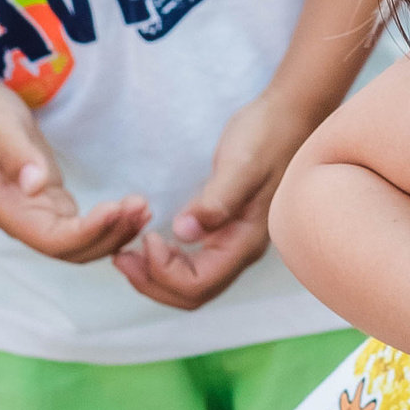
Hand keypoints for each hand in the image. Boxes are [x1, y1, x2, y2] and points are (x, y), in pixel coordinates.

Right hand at [0, 76, 150, 265]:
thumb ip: (16, 156)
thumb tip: (36, 185)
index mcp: (7, 211)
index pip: (53, 240)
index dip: (87, 232)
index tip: (117, 208)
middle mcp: (23, 221)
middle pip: (72, 250)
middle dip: (110, 234)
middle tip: (142, 208)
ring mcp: (37, 214)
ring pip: (80, 243)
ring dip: (114, 232)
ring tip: (144, 210)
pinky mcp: (51, 203)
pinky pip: (82, 227)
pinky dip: (109, 223)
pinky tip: (132, 210)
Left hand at [116, 84, 321, 311]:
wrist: (289, 116)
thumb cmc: (266, 136)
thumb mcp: (240, 165)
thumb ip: (215, 201)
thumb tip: (183, 233)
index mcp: (245, 242)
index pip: (198, 284)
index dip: (165, 271)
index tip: (147, 237)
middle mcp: (241, 250)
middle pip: (193, 294)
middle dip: (153, 283)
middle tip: (121, 258)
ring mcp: (235, 242)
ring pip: (193, 283)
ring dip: (157, 276)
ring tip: (128, 255)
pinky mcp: (227, 229)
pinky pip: (195, 263)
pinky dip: (167, 262)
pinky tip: (151, 242)